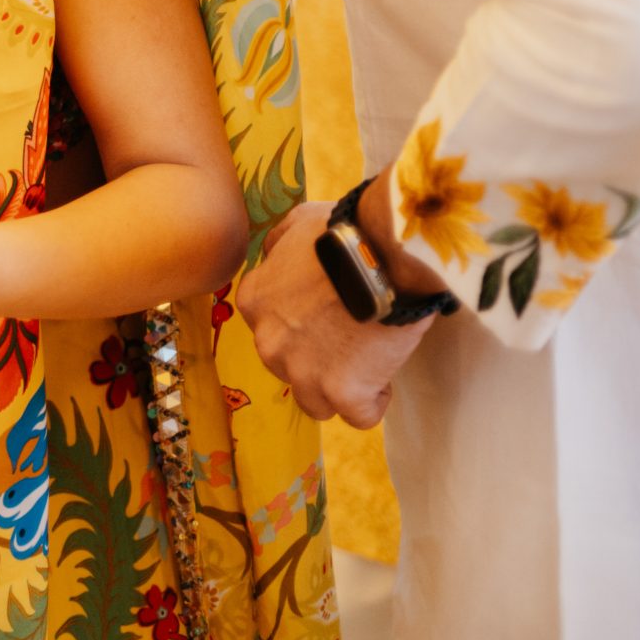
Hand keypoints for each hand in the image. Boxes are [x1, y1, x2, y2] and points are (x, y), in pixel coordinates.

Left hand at [237, 201, 430, 426]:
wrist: (383, 252)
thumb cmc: (345, 231)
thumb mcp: (298, 223)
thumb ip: (280, 245)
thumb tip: (277, 256)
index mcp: (255, 301)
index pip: (271, 328)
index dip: (303, 325)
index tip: (331, 315)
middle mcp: (268, 341)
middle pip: (289, 367)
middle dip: (318, 359)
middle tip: (353, 337)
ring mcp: (302, 371)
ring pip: (315, 401)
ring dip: (339, 388)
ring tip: (369, 363)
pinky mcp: (341, 392)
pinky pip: (357, 416)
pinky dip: (373, 402)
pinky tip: (385, 378)